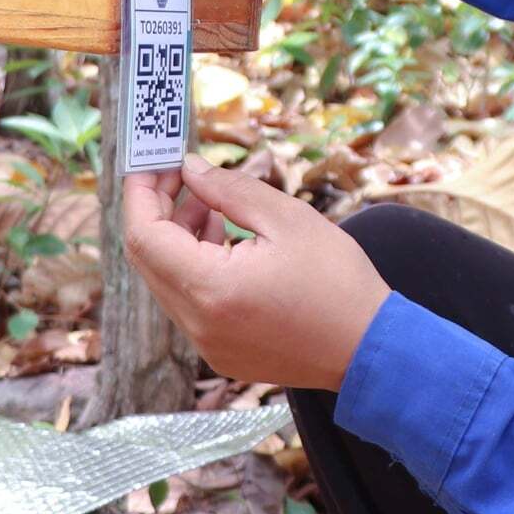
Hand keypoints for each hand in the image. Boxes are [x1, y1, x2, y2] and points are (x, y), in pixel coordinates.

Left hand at [122, 153, 392, 392]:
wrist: (371, 349)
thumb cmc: (338, 281)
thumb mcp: (287, 218)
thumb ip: (229, 189)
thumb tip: (190, 168)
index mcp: (211, 290)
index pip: (144, 236)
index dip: (141, 193)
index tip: (154, 161)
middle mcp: (198, 325)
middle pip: (148, 259)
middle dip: (158, 211)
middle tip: (182, 175)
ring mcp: (207, 345)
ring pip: (167, 280)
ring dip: (178, 238)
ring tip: (213, 204)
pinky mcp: (221, 353)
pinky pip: (189, 303)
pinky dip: (195, 266)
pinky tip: (226, 240)